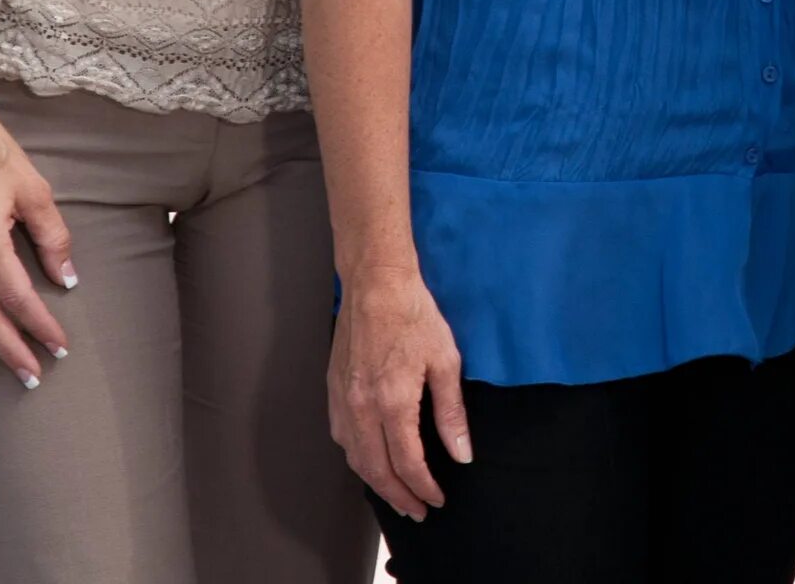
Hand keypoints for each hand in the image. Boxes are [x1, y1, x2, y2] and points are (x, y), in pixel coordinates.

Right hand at [331, 267, 470, 521]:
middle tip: (418, 511)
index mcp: (393, 402)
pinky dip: (357, 458)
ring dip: (375, 482)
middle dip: (398, 496)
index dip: (424, 488)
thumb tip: (461, 454)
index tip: (438, 500)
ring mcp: (343, 400)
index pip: (408, 463)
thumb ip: (451, 413)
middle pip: (376, 470)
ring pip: (354, 457)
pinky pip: (342, 437)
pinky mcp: (333, 389)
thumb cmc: (415, 316)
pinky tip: (371, 460)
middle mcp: (362, 408)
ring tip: (397, 494)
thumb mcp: (446, 361)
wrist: (375, 283)